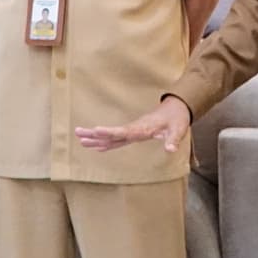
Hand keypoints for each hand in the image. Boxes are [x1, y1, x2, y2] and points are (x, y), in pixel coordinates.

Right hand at [75, 95, 191, 152]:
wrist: (177, 107)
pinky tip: (97, 146)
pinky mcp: (133, 132)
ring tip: (80, 139)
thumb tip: (170, 150)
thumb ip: (173, 140)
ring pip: (112, 135)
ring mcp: (132, 130)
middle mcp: (134, 128)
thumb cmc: (177, 119)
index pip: (124, 131)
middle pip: (112, 133)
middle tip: (78, 133)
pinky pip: (117, 138)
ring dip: (96, 138)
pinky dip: (106, 141)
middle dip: (95, 134)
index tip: (96, 130)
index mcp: (143, 128)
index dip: (110, 132)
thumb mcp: (179, 129)